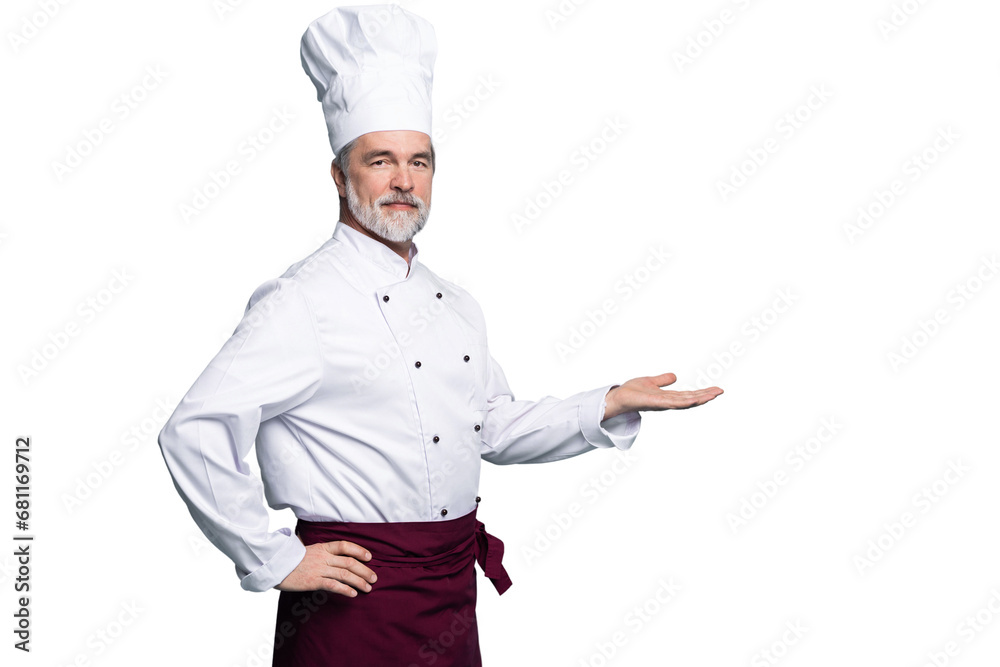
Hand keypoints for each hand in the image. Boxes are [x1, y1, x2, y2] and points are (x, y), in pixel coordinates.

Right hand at [275, 539, 377, 596]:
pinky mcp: (314, 581)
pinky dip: (345, 589)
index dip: (359, 550)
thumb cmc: (290, 559)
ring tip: (368, 588)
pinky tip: (353, 593)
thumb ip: (320, 551)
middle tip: (374, 578)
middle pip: (349, 562)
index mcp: (322, 547)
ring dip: (360, 581)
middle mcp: (323, 557)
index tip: (369, 557)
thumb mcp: (306, 550)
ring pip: (345, 575)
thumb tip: (332, 553)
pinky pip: (334, 585)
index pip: (344, 546)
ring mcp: (319, 569)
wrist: (274, 566)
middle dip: (365, 570)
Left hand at [603, 372, 722, 420]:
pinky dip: (684, 402)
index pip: (689, 395)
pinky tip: (694, 400)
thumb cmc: (632, 391)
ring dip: (699, 399)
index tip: (716, 390)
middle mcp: (668, 402)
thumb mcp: (651, 382)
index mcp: (668, 397)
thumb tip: (675, 376)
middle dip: (706, 396)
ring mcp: (663, 404)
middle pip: (691, 399)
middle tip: (720, 391)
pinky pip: (672, 403)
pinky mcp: (655, 403)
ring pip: (685, 402)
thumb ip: (663, 380)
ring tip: (713, 395)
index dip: (702, 393)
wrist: (618, 396)